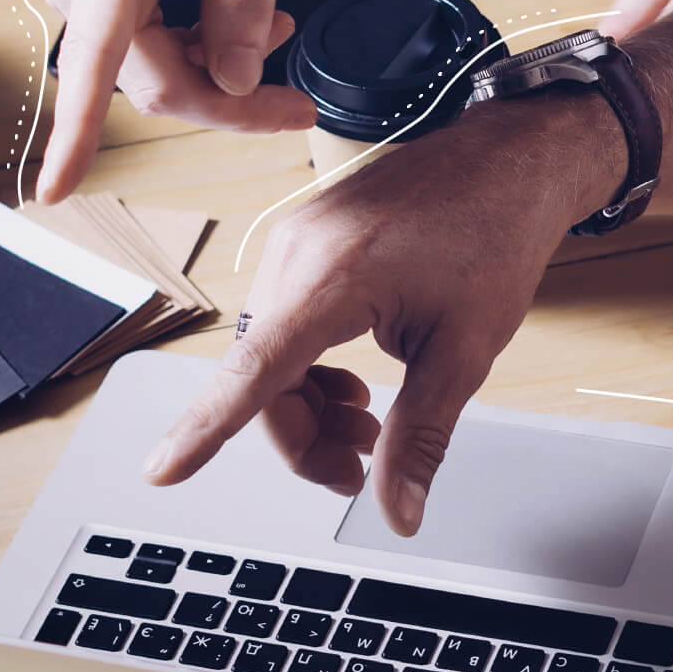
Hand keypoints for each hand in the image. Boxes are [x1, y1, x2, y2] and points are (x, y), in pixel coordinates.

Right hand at [39, 0, 314, 203]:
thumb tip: (237, 80)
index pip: (91, 59)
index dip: (74, 134)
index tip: (55, 192)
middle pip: (151, 80)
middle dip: (225, 99)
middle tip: (299, 100)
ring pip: (151, 67)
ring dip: (216, 67)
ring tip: (278, 26)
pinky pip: (143, 41)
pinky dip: (195, 43)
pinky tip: (237, 19)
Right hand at [142, 99, 618, 533]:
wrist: (509, 159)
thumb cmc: (493, 233)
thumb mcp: (464, 352)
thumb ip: (418, 439)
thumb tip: (398, 512)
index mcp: (331, 278)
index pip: (253, 371)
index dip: (204, 429)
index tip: (162, 471)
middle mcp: (295, 254)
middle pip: (262, 378)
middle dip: (301, 437)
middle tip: (356, 473)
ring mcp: (294, 243)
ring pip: (271, 356)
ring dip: (307, 405)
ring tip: (367, 431)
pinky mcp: (304, 242)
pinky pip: (283, 323)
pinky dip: (309, 367)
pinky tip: (353, 386)